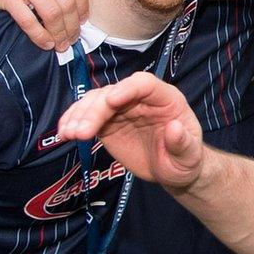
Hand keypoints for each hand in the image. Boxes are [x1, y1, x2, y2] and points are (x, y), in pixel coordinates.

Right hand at [0, 0, 88, 49]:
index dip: (83, 5)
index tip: (83, 19)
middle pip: (67, 2)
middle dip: (74, 25)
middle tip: (73, 37)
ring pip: (52, 14)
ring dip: (60, 33)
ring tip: (61, 44)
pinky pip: (30, 22)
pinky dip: (41, 36)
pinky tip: (45, 44)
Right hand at [56, 70, 204, 189]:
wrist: (171, 169)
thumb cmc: (185, 159)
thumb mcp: (189, 156)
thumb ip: (183, 143)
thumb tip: (174, 129)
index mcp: (165, 98)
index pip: (145, 84)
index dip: (128, 88)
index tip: (112, 100)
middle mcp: (140, 99)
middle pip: (113, 93)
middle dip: (95, 110)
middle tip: (81, 132)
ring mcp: (121, 109)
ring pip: (96, 101)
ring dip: (79, 115)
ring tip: (68, 134)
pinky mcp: (107, 123)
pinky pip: (87, 115)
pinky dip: (73, 121)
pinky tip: (64, 133)